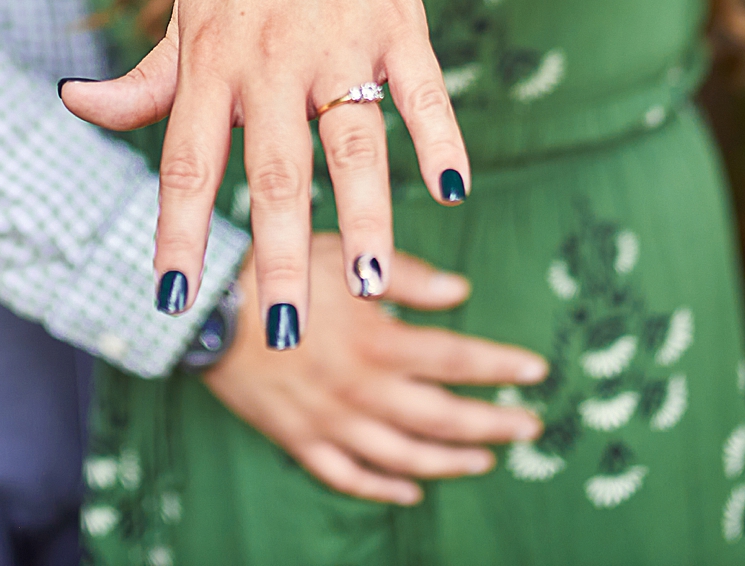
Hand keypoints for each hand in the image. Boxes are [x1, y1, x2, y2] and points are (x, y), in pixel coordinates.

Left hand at [64, 0, 579, 344]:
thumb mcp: (183, 18)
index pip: (188, 164)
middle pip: (275, 169)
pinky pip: (422, 91)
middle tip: (282, 329)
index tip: (172, 300)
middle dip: (281, 252)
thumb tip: (73, 105)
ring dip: (365, 212)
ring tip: (373, 284)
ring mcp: (339, 41)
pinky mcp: (398, 24)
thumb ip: (143, 80)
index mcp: (210, 65)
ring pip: (354, 139)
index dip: (178, 232)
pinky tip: (451, 191)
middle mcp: (271, 58)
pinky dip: (439, 139)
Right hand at [203, 235, 547, 504]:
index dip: (501, 368)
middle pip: (441, 419)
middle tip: (529, 426)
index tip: (537, 371)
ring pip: (404, 457)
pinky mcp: (300, 439)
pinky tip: (411, 488)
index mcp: (376, 342)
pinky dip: (384, 488)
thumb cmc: (278, 269)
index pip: (456, 361)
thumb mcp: (342, 256)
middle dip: (493, 425)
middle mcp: (361, 390)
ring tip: (485, 459)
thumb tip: (462, 291)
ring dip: (451, 462)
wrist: (206, 308)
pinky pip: (349, 476)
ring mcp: (331, 422)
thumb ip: (407, 275)